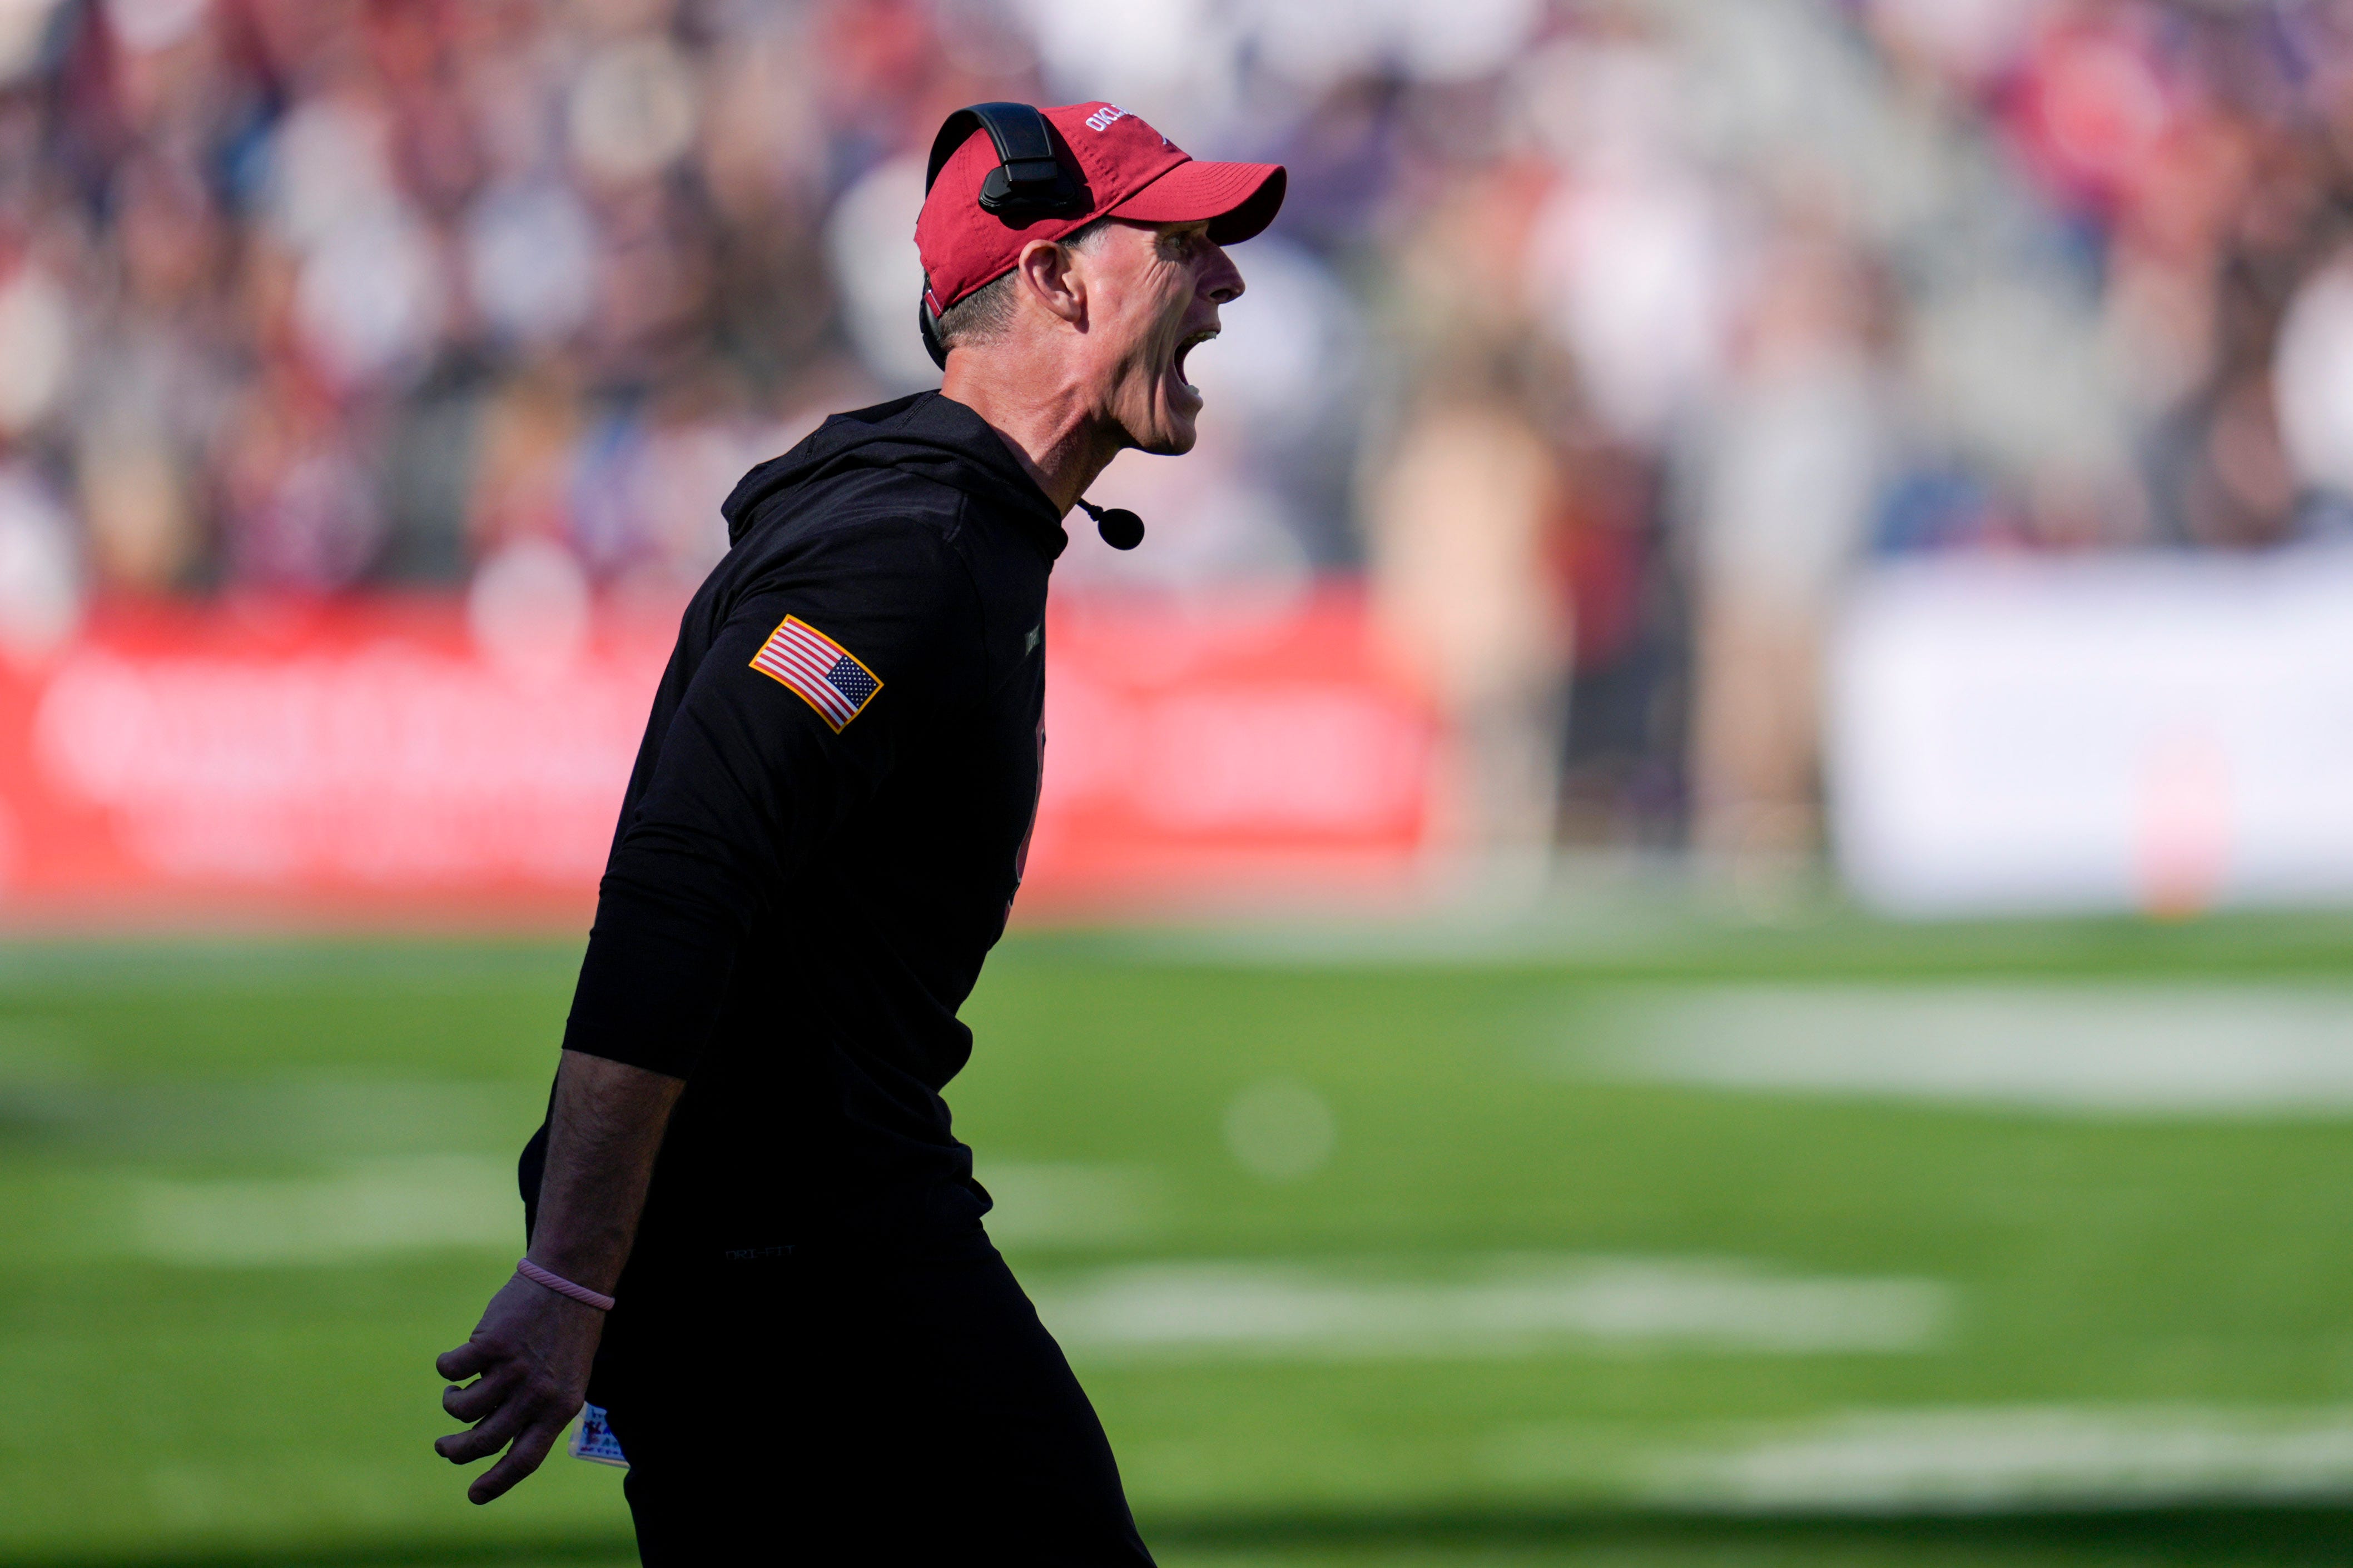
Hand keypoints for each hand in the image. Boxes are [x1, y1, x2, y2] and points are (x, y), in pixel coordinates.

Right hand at [434, 1269, 605, 1503]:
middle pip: (484, 1440)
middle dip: (456, 1451)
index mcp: (561, 1408)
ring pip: (463, 1408)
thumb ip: (538, 1410)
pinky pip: (452, 1370)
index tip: (473, 1495)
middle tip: (444, 1447)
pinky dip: (447, 1368)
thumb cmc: (567, 1333)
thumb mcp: (567, 1379)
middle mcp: (538, 1393)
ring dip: (452, 1404)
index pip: (525, 1459)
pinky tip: (455, 1361)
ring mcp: (514, 1369)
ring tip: (455, 1393)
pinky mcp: (492, 1344)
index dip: (497, 1482)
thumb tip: (491, 1436)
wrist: (570, 1281)